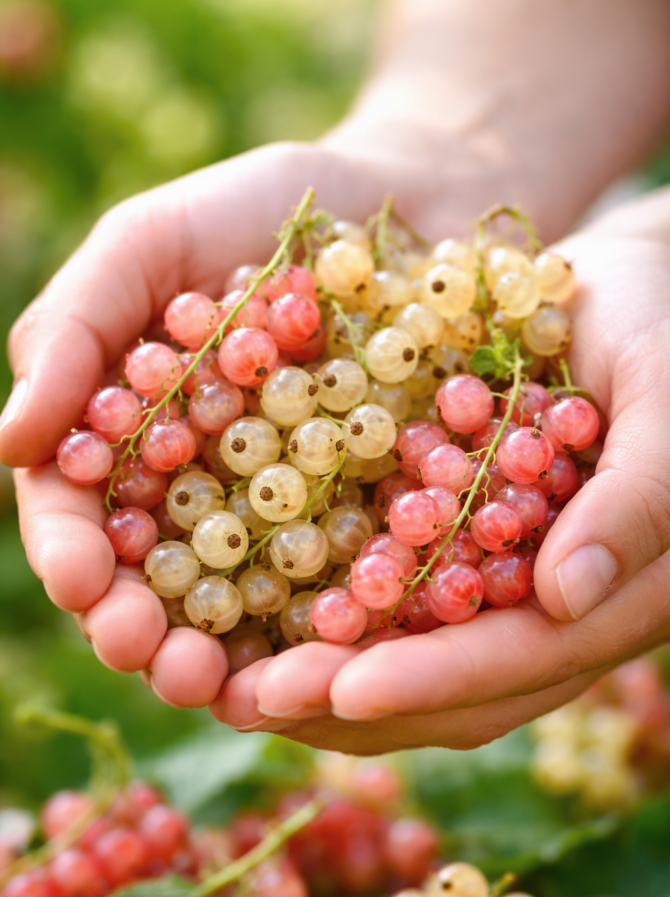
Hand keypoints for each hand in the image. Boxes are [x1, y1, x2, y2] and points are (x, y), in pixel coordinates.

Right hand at [0, 137, 534, 710]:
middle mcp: (196, 492)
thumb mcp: (149, 241)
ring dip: (230, 661)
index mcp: (128, 437)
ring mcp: (282, 515)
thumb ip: (73, 329)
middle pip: (154, 583)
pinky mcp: (367, 522)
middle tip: (162, 664)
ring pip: (240, 609)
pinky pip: (342, 589)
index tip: (86, 582)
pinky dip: (330, 634)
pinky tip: (335, 668)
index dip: (73, 554)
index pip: (80, 514)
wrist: (404, 202)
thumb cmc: (261, 210)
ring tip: (236, 694)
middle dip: (145, 632)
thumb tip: (10, 445)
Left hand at [210, 220, 669, 751]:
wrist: (638, 289)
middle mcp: (572, 609)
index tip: (344, 690)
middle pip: (468, 687)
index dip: (439, 678)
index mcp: (637, 591)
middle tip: (251, 700)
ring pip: (429, 663)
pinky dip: (341, 622)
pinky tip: (268, 618)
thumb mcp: (668, 392)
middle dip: (359, 699)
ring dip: (336, 681)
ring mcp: (522, 586)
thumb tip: (567, 598)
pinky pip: (408, 604)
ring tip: (237, 683)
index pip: (531, 655)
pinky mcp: (479, 551)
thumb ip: (641, 497)